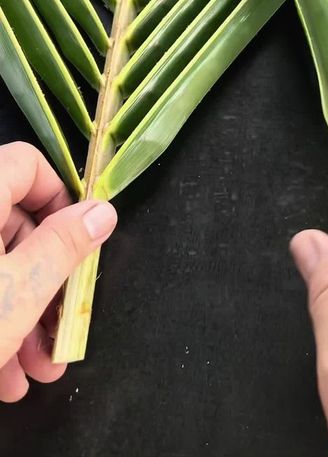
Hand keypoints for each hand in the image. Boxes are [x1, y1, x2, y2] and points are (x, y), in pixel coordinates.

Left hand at [0, 142, 116, 401]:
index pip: (28, 165)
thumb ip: (65, 246)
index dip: (60, 200)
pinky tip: (1, 378)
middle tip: (62, 330)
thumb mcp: (20, 290)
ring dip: (23, 318)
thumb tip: (102, 210)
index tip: (78, 245)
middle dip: (46, 283)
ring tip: (37, 372)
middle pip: (12, 224)